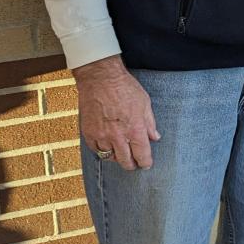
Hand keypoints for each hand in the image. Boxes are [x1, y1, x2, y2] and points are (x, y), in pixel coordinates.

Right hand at [74, 55, 159, 169]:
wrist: (100, 78)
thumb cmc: (125, 87)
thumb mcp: (145, 103)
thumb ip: (150, 123)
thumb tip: (155, 137)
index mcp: (135, 129)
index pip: (142, 155)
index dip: (145, 163)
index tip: (146, 164)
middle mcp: (118, 136)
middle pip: (125, 161)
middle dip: (131, 165)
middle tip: (134, 164)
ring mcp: (102, 136)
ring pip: (109, 158)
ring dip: (117, 158)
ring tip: (121, 154)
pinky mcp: (89, 133)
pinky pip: (95, 150)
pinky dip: (101, 150)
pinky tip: (107, 146)